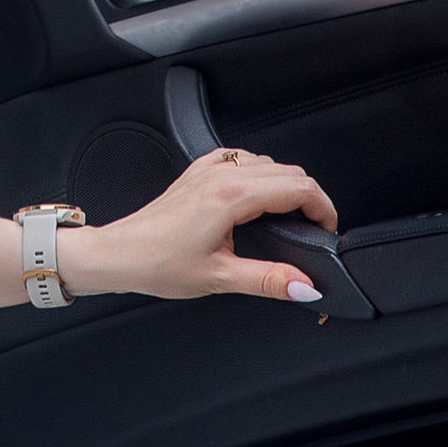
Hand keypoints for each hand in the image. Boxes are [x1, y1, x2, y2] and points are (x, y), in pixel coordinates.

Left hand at [59, 149, 338, 302]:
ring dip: (286, 185)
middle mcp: (221, 175)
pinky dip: (260, 175)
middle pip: (288, 171)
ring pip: (267, 163)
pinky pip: (240, 160)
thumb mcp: (219, 278)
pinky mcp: (196, 173)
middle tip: (316, 229)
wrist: (118, 254)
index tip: (329, 231)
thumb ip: (268, 280)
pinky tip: (258, 199)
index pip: (298, 188)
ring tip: (292, 218)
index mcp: (231, 196)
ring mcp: (207, 170)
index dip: (324, 209)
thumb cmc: (157, 263)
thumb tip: (306, 286)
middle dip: (311, 198)